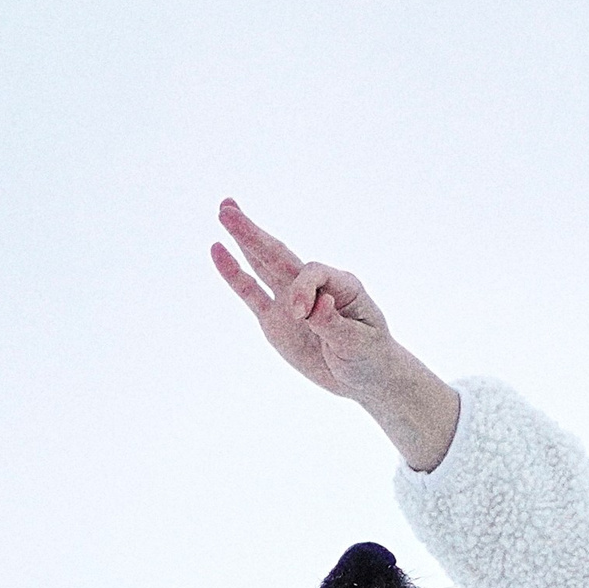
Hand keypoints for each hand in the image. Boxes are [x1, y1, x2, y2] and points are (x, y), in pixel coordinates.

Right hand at [210, 201, 461, 470]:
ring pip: (263, 265)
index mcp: (340, 284)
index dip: (303, 289)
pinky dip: (235, 275)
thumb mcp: (359, 344)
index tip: (301, 314)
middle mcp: (313, 286)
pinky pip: (252, 295)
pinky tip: (218, 252)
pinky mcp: (275, 320)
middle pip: (280, 254)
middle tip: (228, 210)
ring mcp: (291, 301)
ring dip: (244, 239)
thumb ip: (335, 326)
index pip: (313, 273)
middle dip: (254, 234)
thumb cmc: (370, 356)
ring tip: (224, 211)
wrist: (365, 378)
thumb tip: (317, 306)